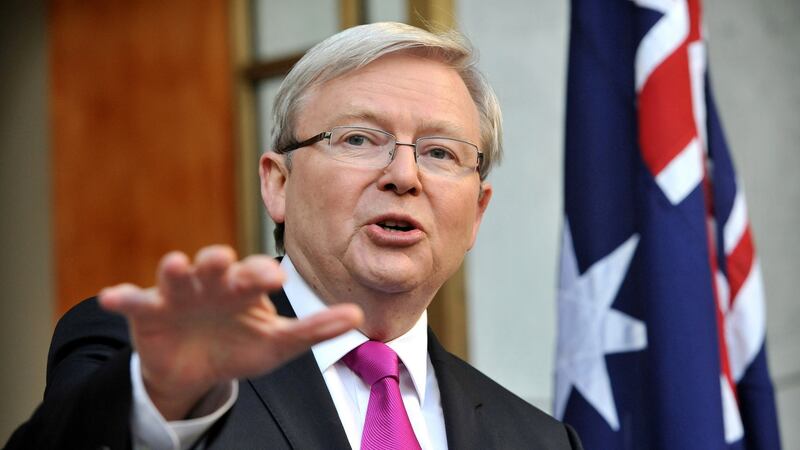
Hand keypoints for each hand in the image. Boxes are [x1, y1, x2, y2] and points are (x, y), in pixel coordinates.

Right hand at [99, 245, 362, 419]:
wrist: (195, 367)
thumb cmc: (240, 347)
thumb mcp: (278, 343)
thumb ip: (315, 329)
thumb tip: (358, 315)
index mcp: (244, 286)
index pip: (254, 273)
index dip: (262, 275)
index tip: (276, 278)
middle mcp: (212, 281)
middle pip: (215, 266)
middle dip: (218, 262)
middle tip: (224, 260)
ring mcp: (178, 293)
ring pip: (177, 275)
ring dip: (175, 269)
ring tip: (176, 265)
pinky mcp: (147, 309)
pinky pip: (134, 300)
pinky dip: (124, 297)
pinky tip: (112, 297)